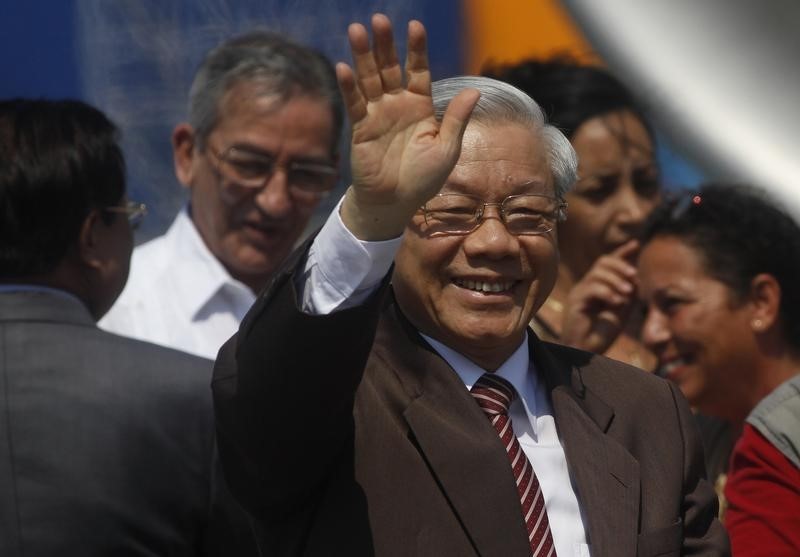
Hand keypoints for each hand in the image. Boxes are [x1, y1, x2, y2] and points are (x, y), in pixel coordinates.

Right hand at [337, 14, 479, 239]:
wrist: (395, 203)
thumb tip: (474, 91)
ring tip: (357, 30)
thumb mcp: (447, 149)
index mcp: (420, 107)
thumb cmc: (423, 180)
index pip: (418, 70)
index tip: (414, 26)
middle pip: (389, 68)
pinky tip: (344, 67)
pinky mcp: (360, 128)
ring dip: (363, 56)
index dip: (416, 50)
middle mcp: (397, 106)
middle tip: (379, 20)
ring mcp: (377, 115)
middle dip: (385, 45)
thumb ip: (455, 119)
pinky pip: (355, 104)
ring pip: (369, 79)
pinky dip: (349, 87)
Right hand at [559, 240, 639, 353]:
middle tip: (634, 277)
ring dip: (616, 280)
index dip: (622, 253)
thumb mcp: (622, 310)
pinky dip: (607, 292)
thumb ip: (628, 292)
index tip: (636, 244)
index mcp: (597, 287)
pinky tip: (616, 303)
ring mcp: (579, 292)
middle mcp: (586, 286)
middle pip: (602, 262)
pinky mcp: (575, 302)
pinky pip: (592, 288)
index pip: (608, 263)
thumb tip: (634, 277)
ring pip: (597, 272)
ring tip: (627, 294)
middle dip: (620, 265)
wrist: (586, 352)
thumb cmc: (603, 334)